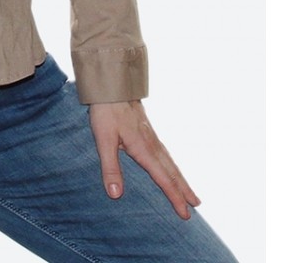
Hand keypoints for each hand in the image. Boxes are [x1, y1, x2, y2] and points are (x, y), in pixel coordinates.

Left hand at [88, 100, 199, 219]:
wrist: (112, 86)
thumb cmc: (106, 112)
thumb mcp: (103, 140)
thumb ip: (110, 168)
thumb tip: (115, 195)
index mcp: (144, 150)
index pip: (163, 179)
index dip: (174, 197)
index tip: (185, 214)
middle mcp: (152, 145)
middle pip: (173, 172)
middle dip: (184, 190)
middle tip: (197, 206)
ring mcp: (152, 137)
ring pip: (171, 162)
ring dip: (181, 178)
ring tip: (191, 192)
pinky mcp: (148, 131)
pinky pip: (165, 153)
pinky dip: (173, 166)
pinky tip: (171, 167)